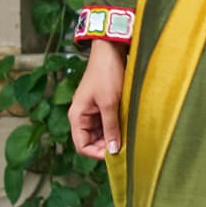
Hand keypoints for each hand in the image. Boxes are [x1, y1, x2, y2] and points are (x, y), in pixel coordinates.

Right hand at [69, 41, 127, 162]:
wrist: (110, 51)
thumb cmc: (106, 74)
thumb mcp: (109, 103)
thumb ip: (111, 127)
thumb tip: (113, 150)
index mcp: (77, 116)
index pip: (81, 146)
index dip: (96, 153)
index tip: (115, 155)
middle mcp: (82, 116)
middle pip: (91, 141)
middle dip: (106, 146)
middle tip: (125, 148)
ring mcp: (92, 111)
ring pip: (100, 133)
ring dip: (112, 137)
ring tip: (128, 138)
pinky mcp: (102, 106)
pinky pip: (107, 123)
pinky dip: (116, 127)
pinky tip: (127, 128)